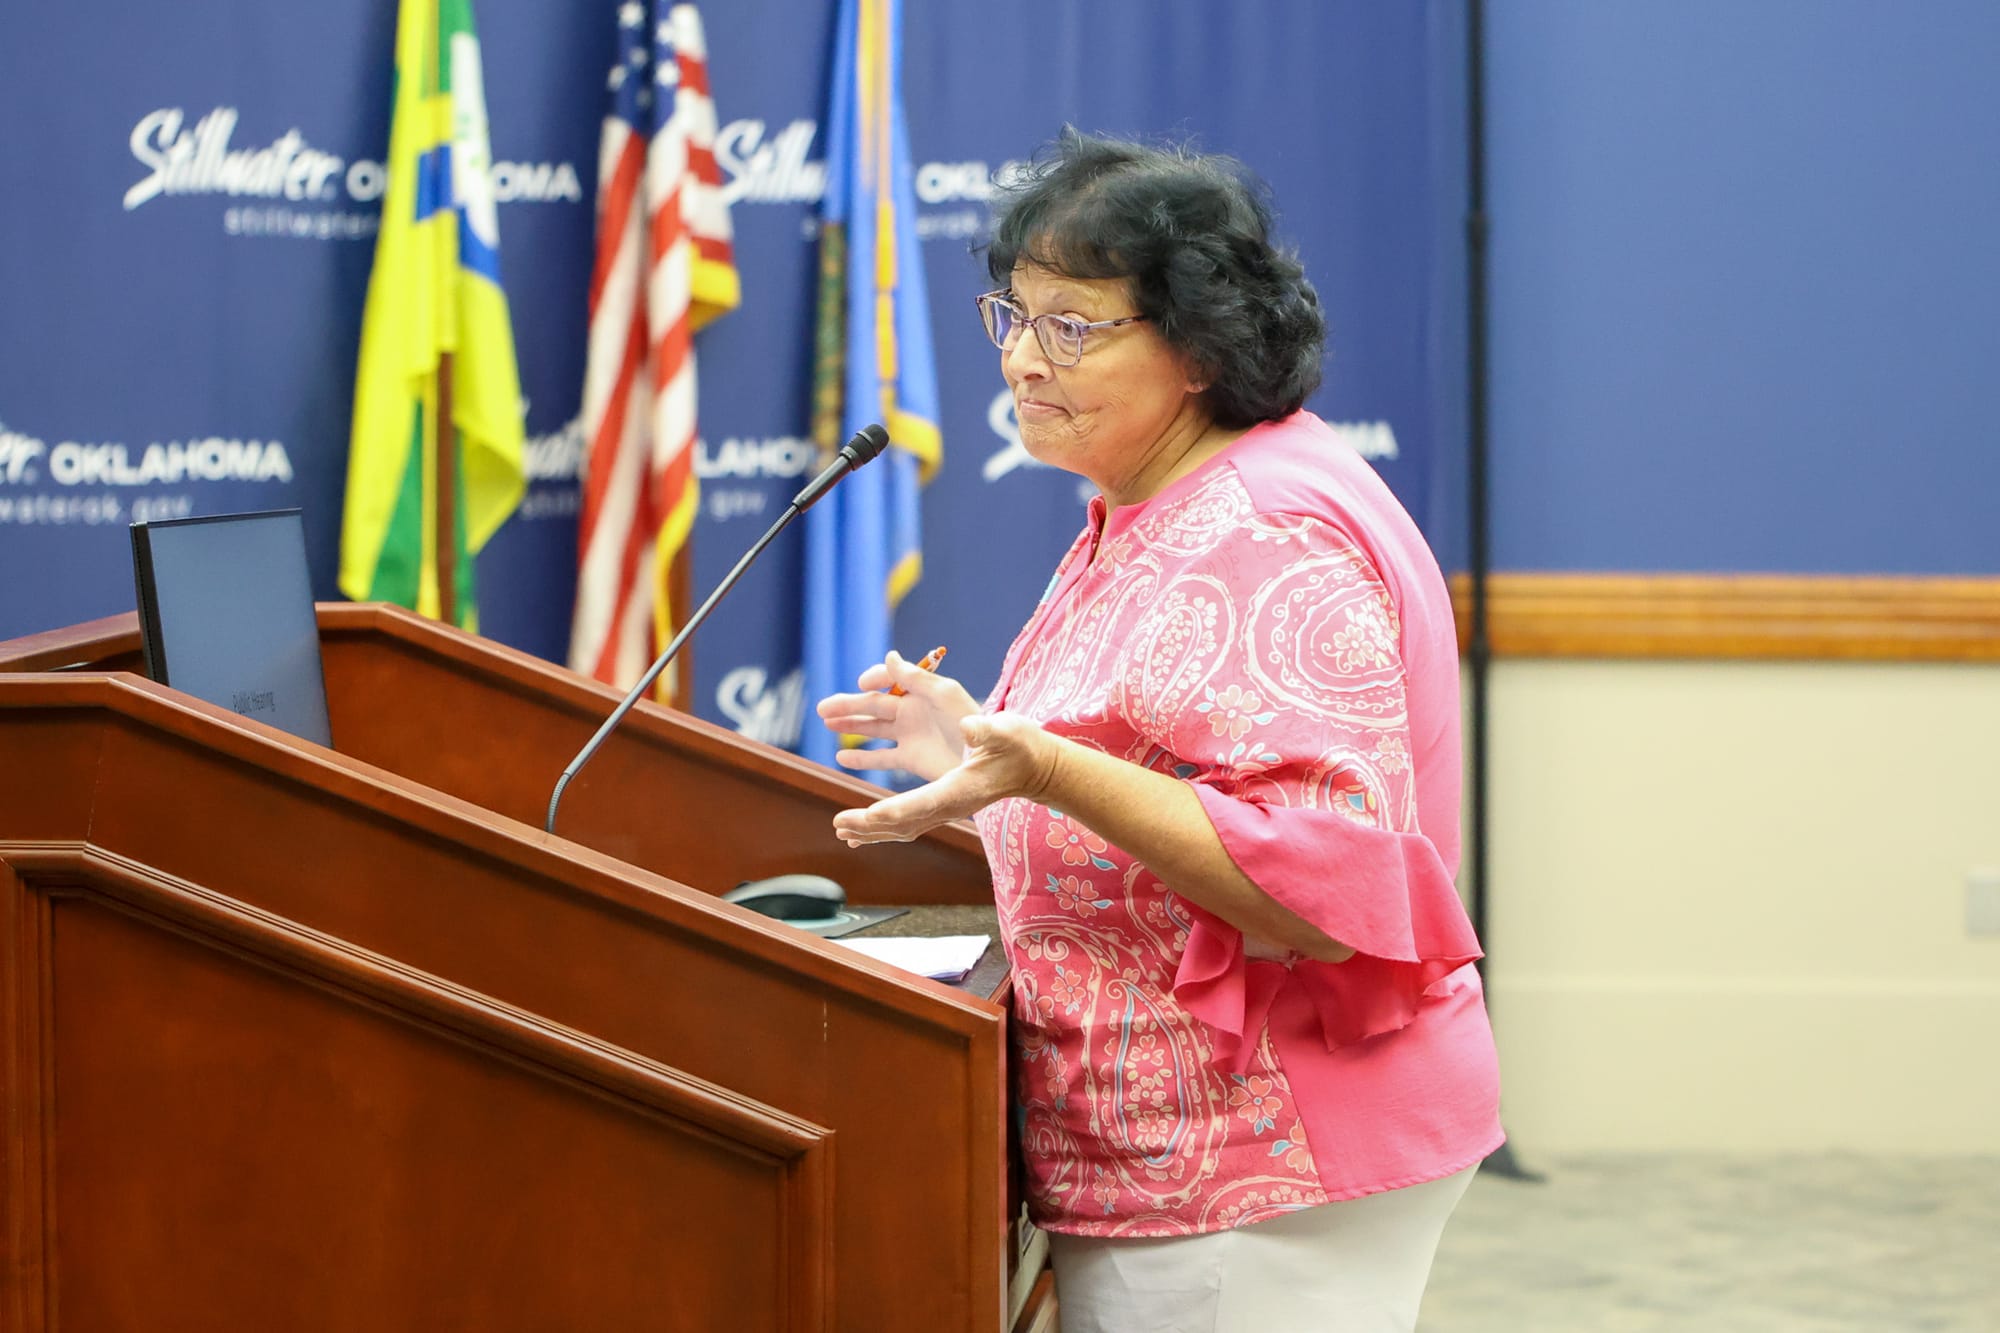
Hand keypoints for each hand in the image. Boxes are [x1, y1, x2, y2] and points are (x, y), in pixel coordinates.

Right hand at [814, 650, 980, 783]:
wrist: (990, 757)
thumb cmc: (973, 721)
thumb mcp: (946, 695)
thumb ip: (918, 678)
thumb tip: (890, 657)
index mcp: (921, 691)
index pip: (891, 678)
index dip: (874, 678)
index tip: (862, 685)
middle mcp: (912, 711)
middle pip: (873, 705)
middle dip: (848, 704)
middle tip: (821, 708)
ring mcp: (910, 735)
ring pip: (872, 728)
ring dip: (849, 725)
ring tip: (826, 723)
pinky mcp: (911, 760)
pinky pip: (881, 758)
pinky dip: (862, 758)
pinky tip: (841, 756)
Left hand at [832, 712, 1061, 845]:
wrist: (1034, 769)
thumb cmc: (1022, 748)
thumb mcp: (1008, 732)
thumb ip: (988, 729)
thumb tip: (969, 726)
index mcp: (963, 788)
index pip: (927, 802)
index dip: (899, 809)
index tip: (872, 815)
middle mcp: (951, 805)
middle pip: (906, 821)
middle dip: (871, 824)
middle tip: (840, 824)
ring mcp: (944, 808)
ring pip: (902, 825)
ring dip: (870, 829)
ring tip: (841, 830)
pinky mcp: (940, 803)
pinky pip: (905, 819)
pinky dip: (881, 825)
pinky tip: (860, 832)